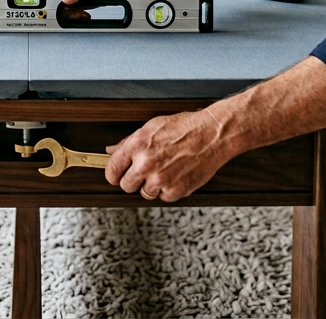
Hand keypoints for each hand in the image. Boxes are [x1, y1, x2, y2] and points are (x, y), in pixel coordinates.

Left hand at [104, 110, 237, 202]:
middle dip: (133, 180)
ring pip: (145, 193)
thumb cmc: (185, 127)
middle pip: (126, 186)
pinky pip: (163, 197)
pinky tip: (176, 175)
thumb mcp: (152, 127)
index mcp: (137, 146)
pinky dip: (168, 190)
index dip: (114, 174)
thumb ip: (128, 142)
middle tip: (144, 171)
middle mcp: (146, 164)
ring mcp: (161, 179)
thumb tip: (112, 150)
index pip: (112, 170)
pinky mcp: (176, 190)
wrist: (213, 135)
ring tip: (164, 170)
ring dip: (152, 185)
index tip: (117, 174)